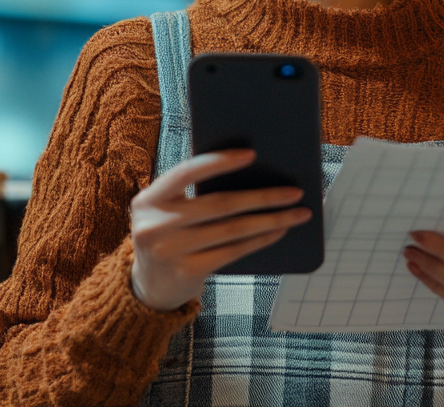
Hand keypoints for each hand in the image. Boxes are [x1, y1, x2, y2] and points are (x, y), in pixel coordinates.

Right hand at [129, 149, 310, 311]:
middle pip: (219, 204)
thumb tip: (249, 173)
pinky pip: (233, 251)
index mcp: (148, 199)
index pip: (186, 172)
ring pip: (232, 229)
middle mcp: (154, 225)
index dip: (219, 162)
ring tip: (295, 213)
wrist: (149, 287)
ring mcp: (170, 251)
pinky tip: (277, 231)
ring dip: (270, 220)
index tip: (252, 155)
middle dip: (262, 197)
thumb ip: (190, 194)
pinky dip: (260, 240)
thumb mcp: (165, 211)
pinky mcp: (187, 272)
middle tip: (293, 192)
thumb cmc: (167, 237)